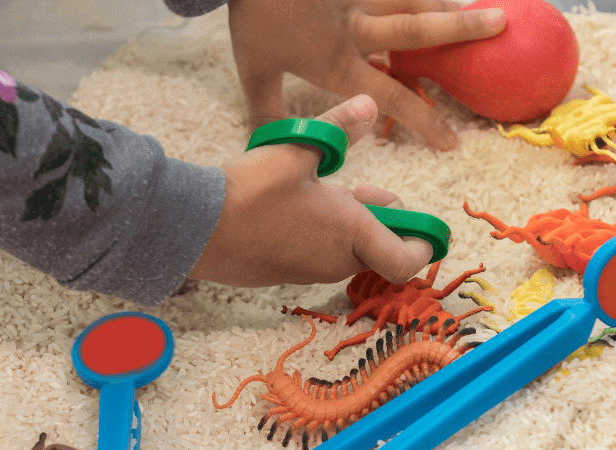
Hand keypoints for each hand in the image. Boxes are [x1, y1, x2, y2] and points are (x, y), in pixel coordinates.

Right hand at [188, 94, 433, 286]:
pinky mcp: (287, 274)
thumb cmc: (250, 192)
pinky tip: (296, 206)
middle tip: (360, 189)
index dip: (419, 244)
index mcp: (351, 233)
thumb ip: (337, 129)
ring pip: (347, 251)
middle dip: (378, 221)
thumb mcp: (296, 151)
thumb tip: (368, 103)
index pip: (405, 260)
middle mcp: (337, 259)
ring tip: (324, 190)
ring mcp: (310, 271)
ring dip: (348, 226)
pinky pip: (319, 256)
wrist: (195, 230)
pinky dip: (321, 235)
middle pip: (377, 249)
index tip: (420, 225)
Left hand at [226, 0, 505, 150]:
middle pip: (418, 30)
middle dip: (461, 30)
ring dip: (445, 2)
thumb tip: (271, 143)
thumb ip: (268, 108)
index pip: (391, 97)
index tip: (451, 142)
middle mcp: (358, 27)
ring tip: (478, 6)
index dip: (424, 122)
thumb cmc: (252, 18)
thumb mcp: (254, 69)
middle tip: (500, 26)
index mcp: (339, 61)